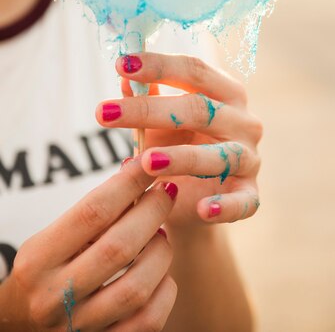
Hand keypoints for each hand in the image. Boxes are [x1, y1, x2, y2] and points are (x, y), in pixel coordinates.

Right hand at [0, 159, 177, 331]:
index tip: (150, 165)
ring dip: (160, 252)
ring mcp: (78, 328)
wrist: (22, 326)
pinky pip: (148, 320)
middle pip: (119, 247)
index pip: (92, 212)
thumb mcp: (54, 238)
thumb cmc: (48, 269)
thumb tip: (138, 170)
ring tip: (161, 235)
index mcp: (39, 260)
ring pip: (138, 287)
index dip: (129, 183)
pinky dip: (164, 291)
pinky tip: (161, 273)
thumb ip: (93, 212)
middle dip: (152, 211)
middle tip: (166, 192)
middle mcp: (54, 297)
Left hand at [96, 53, 261, 228]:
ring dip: (183, 158)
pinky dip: (225, 206)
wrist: (189, 198)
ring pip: (220, 155)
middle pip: (200, 109)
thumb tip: (124, 76)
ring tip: (145, 162)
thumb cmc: (175, 147)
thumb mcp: (157, 122)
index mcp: (225, 92)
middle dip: (149, 110)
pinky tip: (201, 209)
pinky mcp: (250, 194)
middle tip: (104, 114)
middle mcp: (243, 120)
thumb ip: (146, 98)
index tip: (122, 64)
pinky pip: (243, 202)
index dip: (159, 65)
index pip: (194, 70)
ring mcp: (250, 158)